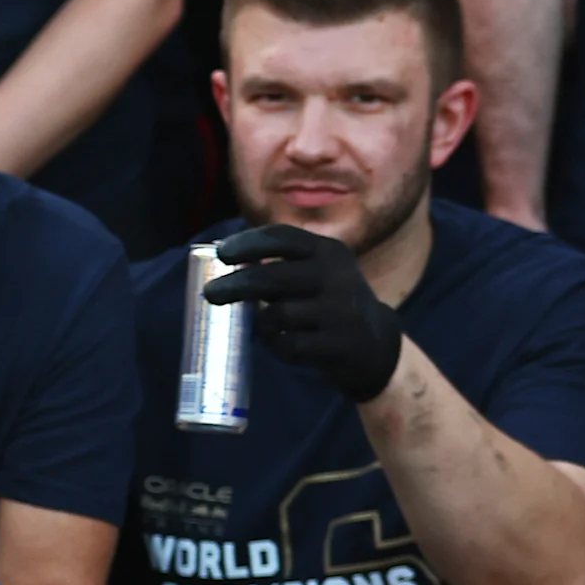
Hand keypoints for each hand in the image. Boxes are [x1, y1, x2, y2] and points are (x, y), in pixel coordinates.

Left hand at [208, 222, 405, 404]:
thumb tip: (223, 264)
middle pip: (273, 276)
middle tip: (210, 293)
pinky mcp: (340, 343)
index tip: (221, 252)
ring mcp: (341, 309)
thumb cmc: (328, 304)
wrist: (374, 344)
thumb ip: (280, 267)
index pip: (284, 237)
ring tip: (269, 327)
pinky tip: (286, 346)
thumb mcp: (315, 274)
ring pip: (278, 315)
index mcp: (329, 251)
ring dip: (263, 324)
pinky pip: (289, 345)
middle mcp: (338, 275)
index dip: (249, 242)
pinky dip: (278, 347)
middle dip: (236, 284)